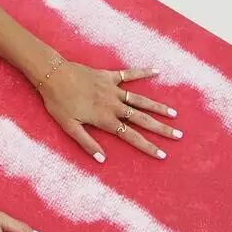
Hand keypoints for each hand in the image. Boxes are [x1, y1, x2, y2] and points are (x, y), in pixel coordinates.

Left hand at [39, 60, 182, 162]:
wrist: (52, 74)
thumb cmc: (58, 102)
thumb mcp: (68, 126)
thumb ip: (86, 143)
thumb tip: (102, 160)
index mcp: (105, 119)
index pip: (131, 136)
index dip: (147, 146)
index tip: (162, 154)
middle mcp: (113, 105)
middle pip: (142, 119)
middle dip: (161, 128)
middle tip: (178, 135)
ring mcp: (113, 89)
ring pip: (140, 99)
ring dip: (157, 107)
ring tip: (173, 114)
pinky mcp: (108, 76)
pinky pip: (129, 74)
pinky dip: (143, 72)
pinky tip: (157, 71)